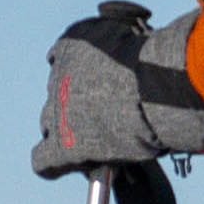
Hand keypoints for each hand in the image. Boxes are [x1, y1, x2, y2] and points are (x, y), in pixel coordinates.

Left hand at [37, 3, 203, 203]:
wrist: (158, 89)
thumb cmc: (160, 61)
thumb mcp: (138, 36)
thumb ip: (126, 43)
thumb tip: (133, 47)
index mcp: (72, 44)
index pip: (63, 58)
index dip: (83, 74)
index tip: (103, 83)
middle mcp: (57, 75)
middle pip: (59, 93)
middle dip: (78, 102)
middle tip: (107, 112)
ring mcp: (57, 111)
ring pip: (52, 124)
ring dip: (70, 129)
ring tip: (100, 137)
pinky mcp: (62, 147)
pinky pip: (43, 161)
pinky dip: (53, 165)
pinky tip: (65, 166)